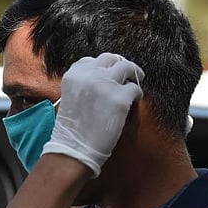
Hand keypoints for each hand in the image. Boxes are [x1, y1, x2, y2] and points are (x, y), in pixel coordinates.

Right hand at [42, 53, 143, 176]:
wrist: (74, 148)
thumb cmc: (72, 128)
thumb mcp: (70, 96)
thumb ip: (84, 83)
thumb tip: (105, 76)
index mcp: (74, 74)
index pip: (92, 60)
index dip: (103, 67)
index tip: (108, 74)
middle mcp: (89, 75)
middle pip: (111, 59)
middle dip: (120, 67)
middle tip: (128, 75)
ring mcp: (105, 85)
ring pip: (127, 68)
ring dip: (133, 75)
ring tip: (134, 86)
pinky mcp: (120, 98)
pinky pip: (136, 89)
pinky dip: (136, 95)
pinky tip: (132, 103)